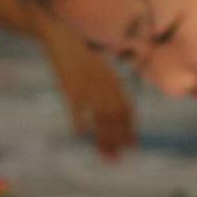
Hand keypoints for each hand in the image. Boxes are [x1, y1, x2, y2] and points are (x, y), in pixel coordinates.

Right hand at [43, 30, 135, 159]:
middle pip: (115, 118)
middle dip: (117, 139)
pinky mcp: (72, 88)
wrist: (65, 38)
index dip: (130, 129)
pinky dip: (80, 121)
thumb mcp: (99, 69)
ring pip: (100, 117)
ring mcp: (89, 87)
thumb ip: (106, 86)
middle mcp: (105, 86)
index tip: (132, 147)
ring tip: (105, 155)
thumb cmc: (82, 54)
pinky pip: (78, 108)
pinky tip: (81, 134)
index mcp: (113, 81)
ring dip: (103, 138)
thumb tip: (110, 107)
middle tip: (117, 159)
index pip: (126, 109)